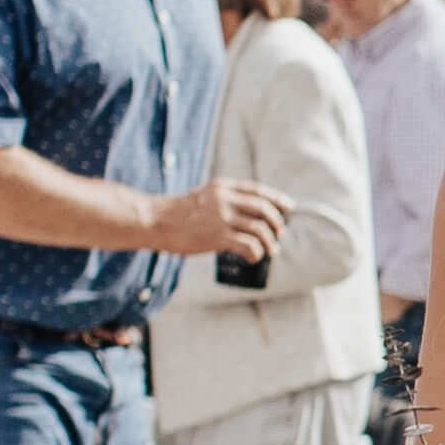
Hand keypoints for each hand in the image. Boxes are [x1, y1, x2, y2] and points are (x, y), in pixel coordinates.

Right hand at [157, 175, 289, 261]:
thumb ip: (224, 199)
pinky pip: (249, 245)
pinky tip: (254, 258)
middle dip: (277, 222)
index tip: (289, 208)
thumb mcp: (204, 196)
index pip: (259, 190)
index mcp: (223, 187)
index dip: (278, 199)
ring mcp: (222, 217)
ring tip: (271, 250)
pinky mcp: (218, 236)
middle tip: (279, 233)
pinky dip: (257, 253)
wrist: (155, 221)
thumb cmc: (178, 213)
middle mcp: (225, 199)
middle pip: (264, 209)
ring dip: (270, 242)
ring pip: (260, 228)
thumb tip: (249, 214)